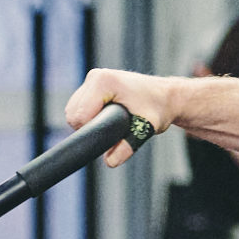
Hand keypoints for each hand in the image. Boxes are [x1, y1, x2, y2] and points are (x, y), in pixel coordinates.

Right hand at [64, 68, 182, 167]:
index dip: (89, 132)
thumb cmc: (158, 107)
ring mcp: (92, 79)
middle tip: (112, 132)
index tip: (109, 136)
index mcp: (103, 82)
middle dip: (88, 129)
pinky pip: (78, 107)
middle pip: (72, 114)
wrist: (165, 96)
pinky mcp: (92, 85)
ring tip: (111, 124)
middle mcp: (95, 77)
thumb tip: (110, 161)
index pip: (78, 116)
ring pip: (73, 111)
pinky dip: (87, 117)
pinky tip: (106, 118)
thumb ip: (128, 146)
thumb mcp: (146, 128)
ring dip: (87, 124)